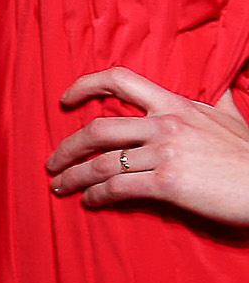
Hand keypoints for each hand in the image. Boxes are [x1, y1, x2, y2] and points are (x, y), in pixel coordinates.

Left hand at [47, 67, 248, 224]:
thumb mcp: (232, 118)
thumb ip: (216, 101)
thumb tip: (219, 84)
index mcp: (176, 104)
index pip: (120, 80)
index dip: (85, 85)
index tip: (65, 100)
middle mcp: (166, 125)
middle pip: (96, 130)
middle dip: (66, 148)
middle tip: (53, 163)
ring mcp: (165, 154)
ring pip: (100, 163)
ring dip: (73, 177)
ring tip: (60, 187)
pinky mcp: (167, 183)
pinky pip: (116, 188)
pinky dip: (96, 196)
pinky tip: (90, 202)